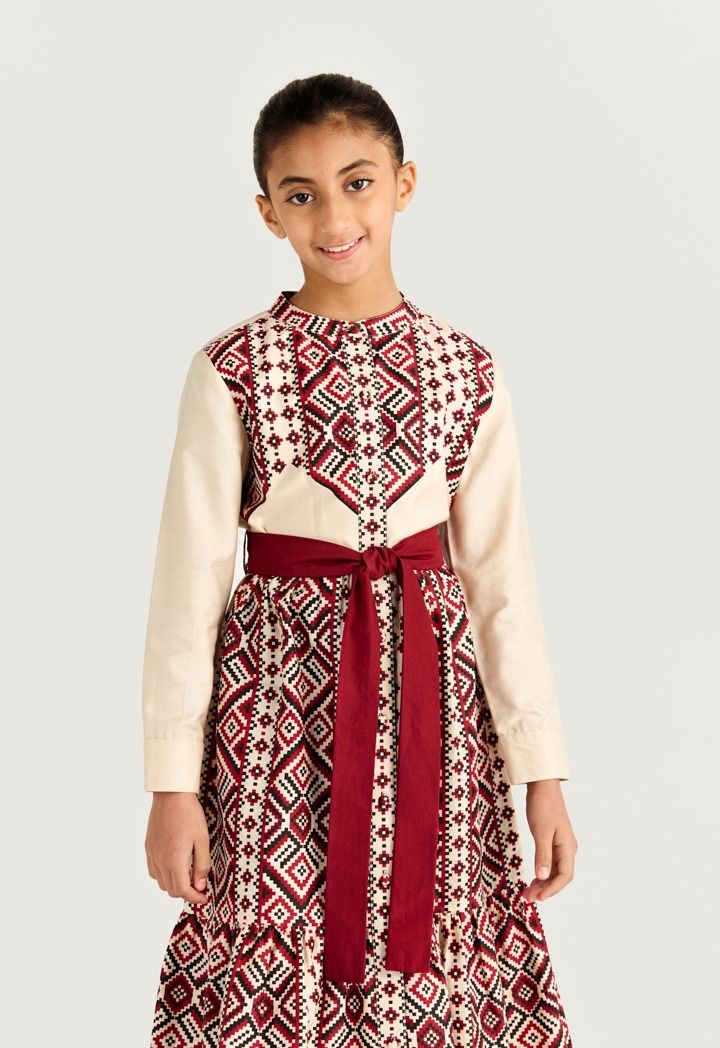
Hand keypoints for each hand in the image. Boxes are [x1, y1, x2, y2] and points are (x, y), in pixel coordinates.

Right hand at [145, 792, 211, 904]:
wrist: (171, 795)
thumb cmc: (189, 814)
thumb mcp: (202, 839)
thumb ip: (202, 865)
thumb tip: (201, 885)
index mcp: (174, 860)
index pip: (182, 891)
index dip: (195, 898)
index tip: (204, 897)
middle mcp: (160, 861)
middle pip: (171, 890)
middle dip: (186, 892)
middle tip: (200, 884)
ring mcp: (152, 855)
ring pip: (161, 882)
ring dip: (175, 884)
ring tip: (189, 873)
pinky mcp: (149, 848)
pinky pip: (154, 871)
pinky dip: (165, 875)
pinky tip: (176, 864)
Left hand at [522, 779, 576, 902]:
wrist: (543, 786)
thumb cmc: (542, 806)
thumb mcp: (541, 832)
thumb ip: (542, 855)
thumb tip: (542, 877)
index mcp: (568, 847)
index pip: (565, 876)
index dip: (552, 889)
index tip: (538, 897)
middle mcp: (567, 849)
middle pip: (559, 876)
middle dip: (545, 889)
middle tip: (528, 898)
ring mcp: (561, 845)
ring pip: (553, 870)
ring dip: (542, 882)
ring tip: (527, 892)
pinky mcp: (552, 841)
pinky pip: (549, 862)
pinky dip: (541, 872)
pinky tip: (532, 878)